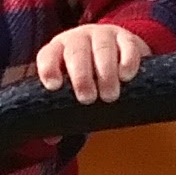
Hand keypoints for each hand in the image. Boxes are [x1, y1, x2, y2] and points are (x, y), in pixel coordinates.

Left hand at [34, 20, 153, 104]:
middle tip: (87, 98)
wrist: (116, 48)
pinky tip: (126, 76)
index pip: (48, 55)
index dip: (48, 68)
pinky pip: (127, 45)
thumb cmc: (87, 75)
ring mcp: (103, 35)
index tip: (54, 86)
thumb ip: (63, 111)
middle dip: (81, 76)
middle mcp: (79, 39)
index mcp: (59, 50)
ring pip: (102, 48)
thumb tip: (51, 139)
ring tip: (109, 96)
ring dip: (105, 72)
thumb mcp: (73, 90)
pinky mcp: (126, 38)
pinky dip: (127, 60)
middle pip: (76, 52)